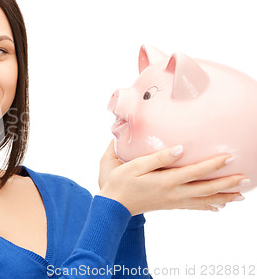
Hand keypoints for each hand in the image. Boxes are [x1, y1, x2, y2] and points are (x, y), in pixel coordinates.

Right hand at [98, 139, 246, 215]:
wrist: (112, 205)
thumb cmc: (118, 182)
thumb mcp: (133, 165)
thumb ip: (157, 158)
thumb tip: (179, 149)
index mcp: (165, 181)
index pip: (195, 172)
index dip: (213, 165)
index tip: (229, 157)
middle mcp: (173, 193)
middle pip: (205, 189)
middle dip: (226, 183)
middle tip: (244, 177)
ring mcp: (172, 201)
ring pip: (203, 201)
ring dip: (222, 197)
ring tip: (239, 196)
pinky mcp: (169, 205)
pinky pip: (194, 207)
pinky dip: (208, 207)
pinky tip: (216, 207)